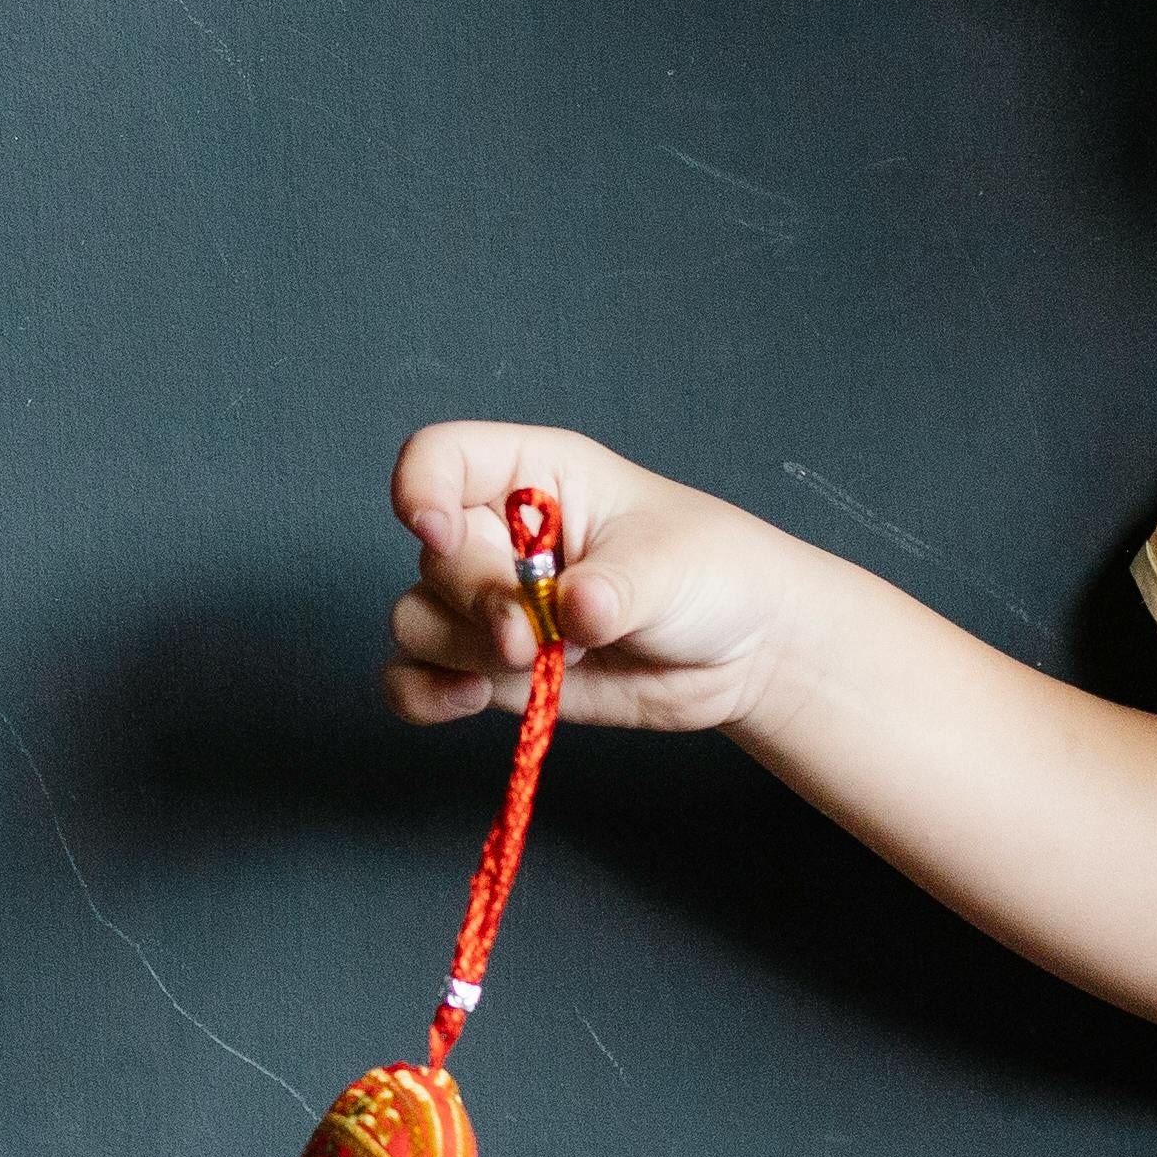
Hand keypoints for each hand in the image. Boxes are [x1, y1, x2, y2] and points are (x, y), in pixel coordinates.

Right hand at [380, 424, 825, 737]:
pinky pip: (416, 678)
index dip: (421, 488)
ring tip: (534, 665)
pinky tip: (469, 699)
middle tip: (534, 637)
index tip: (441, 532)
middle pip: (433, 557)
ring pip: (417, 619)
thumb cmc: (710, 571)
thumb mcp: (670, 564)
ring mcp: (489, 605)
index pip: (439, 457)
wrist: (741, 651)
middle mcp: (496, 535)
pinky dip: (424, 693)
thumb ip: (613, 588)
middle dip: (480, 604)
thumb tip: (569, 615)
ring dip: (461, 651)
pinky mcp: (491, 667)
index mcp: (533, 476)